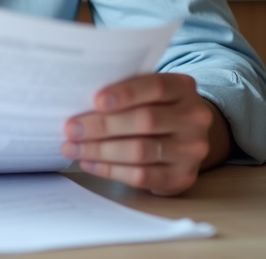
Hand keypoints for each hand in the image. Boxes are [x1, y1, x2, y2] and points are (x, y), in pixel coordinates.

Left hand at [61, 73, 227, 195]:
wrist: (186, 137)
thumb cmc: (155, 107)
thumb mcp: (149, 91)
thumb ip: (125, 89)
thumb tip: (78, 96)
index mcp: (183, 88)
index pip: (156, 86)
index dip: (126, 93)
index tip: (96, 100)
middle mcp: (194, 118)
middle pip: (145, 121)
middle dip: (102, 126)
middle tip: (71, 128)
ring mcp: (191, 150)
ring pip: (140, 151)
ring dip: (100, 150)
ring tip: (72, 148)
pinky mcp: (181, 177)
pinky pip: (141, 176)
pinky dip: (109, 170)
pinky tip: (88, 163)